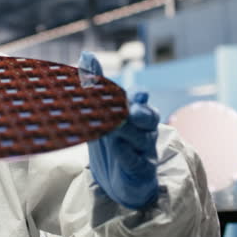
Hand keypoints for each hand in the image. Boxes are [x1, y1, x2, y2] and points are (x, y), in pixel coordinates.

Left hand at [79, 51, 158, 209]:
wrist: (117, 182)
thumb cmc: (112, 142)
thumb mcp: (100, 113)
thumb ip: (96, 84)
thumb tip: (87, 54)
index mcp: (135, 113)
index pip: (140, 100)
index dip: (138, 97)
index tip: (136, 94)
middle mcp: (144, 130)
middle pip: (149, 117)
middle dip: (141, 112)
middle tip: (129, 111)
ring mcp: (145, 151)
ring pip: (143, 138)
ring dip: (129, 132)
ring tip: (114, 127)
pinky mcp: (141, 171)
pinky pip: (137, 162)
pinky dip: (128, 155)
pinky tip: (119, 149)